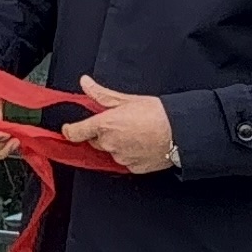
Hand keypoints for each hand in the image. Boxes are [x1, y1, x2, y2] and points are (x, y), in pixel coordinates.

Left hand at [59, 76, 180, 175]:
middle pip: (95, 141)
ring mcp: (121, 158)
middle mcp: (110, 144)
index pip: (75, 132)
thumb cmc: (158, 114)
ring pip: (111, 151)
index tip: (69, 128)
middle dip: (102, 134)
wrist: (181, 133)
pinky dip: (129, 154)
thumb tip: (85, 83)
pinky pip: (125, 161)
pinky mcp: (133, 168)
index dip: (70, 130)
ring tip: (136, 133)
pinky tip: (142, 144)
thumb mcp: (127, 99)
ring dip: (117, 144)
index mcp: (105, 125)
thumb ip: (101, 94)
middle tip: (120, 124)